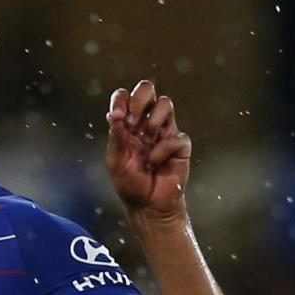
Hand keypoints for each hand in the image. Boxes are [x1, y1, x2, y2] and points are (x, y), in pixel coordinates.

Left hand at [104, 81, 189, 219]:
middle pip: (148, 89)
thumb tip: (114, 115)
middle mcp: (146, 123)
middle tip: (133, 121)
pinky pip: (175, 136)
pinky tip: (156, 163)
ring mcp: (164, 131)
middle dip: (140, 99)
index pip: (125, 97)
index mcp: (127, 125)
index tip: (117, 116)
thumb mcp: (116, 162)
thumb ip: (116, 138)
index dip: (121, 99)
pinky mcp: (180, 144)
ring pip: (165, 103)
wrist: (148, 206)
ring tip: (147, 141)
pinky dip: (163, 150)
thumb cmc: (130, 184)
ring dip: (153, 122)